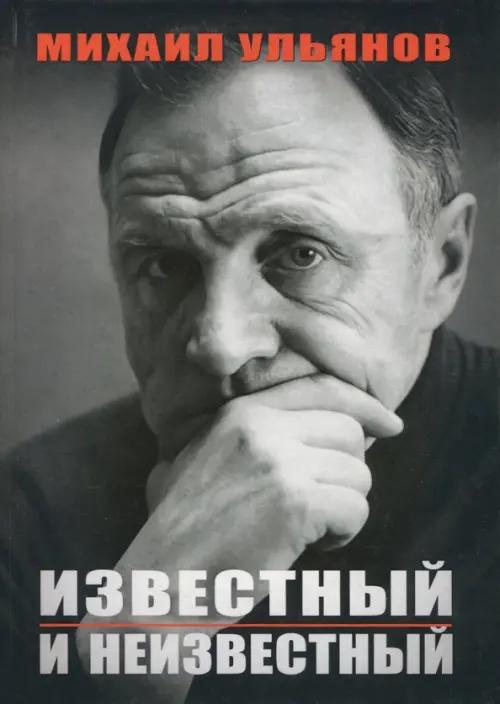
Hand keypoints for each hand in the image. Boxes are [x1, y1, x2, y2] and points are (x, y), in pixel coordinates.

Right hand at [141, 374, 401, 611]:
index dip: (365, 406)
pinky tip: (311, 546)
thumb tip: (333, 432)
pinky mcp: (295, 502)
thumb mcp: (204, 460)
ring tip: (308, 529)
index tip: (391, 425)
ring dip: (343, 506)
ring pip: (358, 474)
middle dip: (348, 471)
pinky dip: (343, 533)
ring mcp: (278, 462)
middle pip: (349, 432)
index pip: (324, 390)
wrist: (160, 579)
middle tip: (323, 503)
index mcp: (241, 413)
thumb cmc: (184, 530)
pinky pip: (355, 509)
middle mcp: (260, 427)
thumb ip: (256, 435)